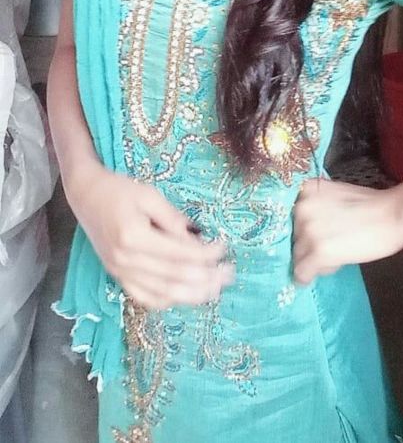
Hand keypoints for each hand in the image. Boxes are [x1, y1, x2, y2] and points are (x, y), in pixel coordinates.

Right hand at [67, 162, 233, 309]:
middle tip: (228, 274)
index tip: (224, 248)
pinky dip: (168, 299)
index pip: (179, 254)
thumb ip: (173, 219)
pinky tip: (185, 295)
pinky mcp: (117, 276)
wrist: (86, 195)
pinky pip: (145, 297)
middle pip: (173, 278)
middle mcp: (125, 261)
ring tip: (215, 289)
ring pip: (161, 293)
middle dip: (205, 278)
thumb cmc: (119, 190)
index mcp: (134, 238)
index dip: (205, 254)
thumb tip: (197, 238)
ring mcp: (119, 272)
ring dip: (191, 295)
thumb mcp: (149, 195)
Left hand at [292, 177, 402, 284]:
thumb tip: (306, 232)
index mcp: (305, 190)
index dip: (300, 229)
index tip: (311, 237)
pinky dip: (305, 277)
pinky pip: (301, 272)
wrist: (393, 215)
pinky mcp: (317, 252)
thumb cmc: (371, 205)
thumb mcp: (335, 196)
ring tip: (335, 257)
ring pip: (298, 255)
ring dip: (312, 260)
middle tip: (331, 246)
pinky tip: (313, 277)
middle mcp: (301, 207)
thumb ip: (317, 207)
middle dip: (309, 244)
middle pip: (294, 236)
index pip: (289, 216)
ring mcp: (308, 230)